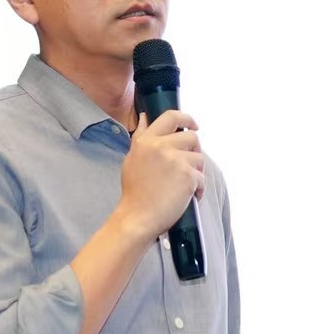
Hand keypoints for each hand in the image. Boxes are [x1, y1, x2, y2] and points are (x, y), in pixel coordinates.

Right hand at [117, 110, 205, 238]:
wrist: (138, 217)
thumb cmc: (135, 192)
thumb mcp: (132, 158)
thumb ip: (142, 137)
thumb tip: (146, 117)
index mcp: (146, 140)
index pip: (171, 117)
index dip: (186, 119)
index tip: (193, 126)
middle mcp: (161, 146)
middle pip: (191, 137)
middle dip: (194, 150)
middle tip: (190, 164)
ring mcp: (176, 160)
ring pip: (199, 157)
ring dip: (196, 171)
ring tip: (186, 184)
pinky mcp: (188, 176)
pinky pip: (202, 177)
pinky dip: (199, 188)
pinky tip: (190, 196)